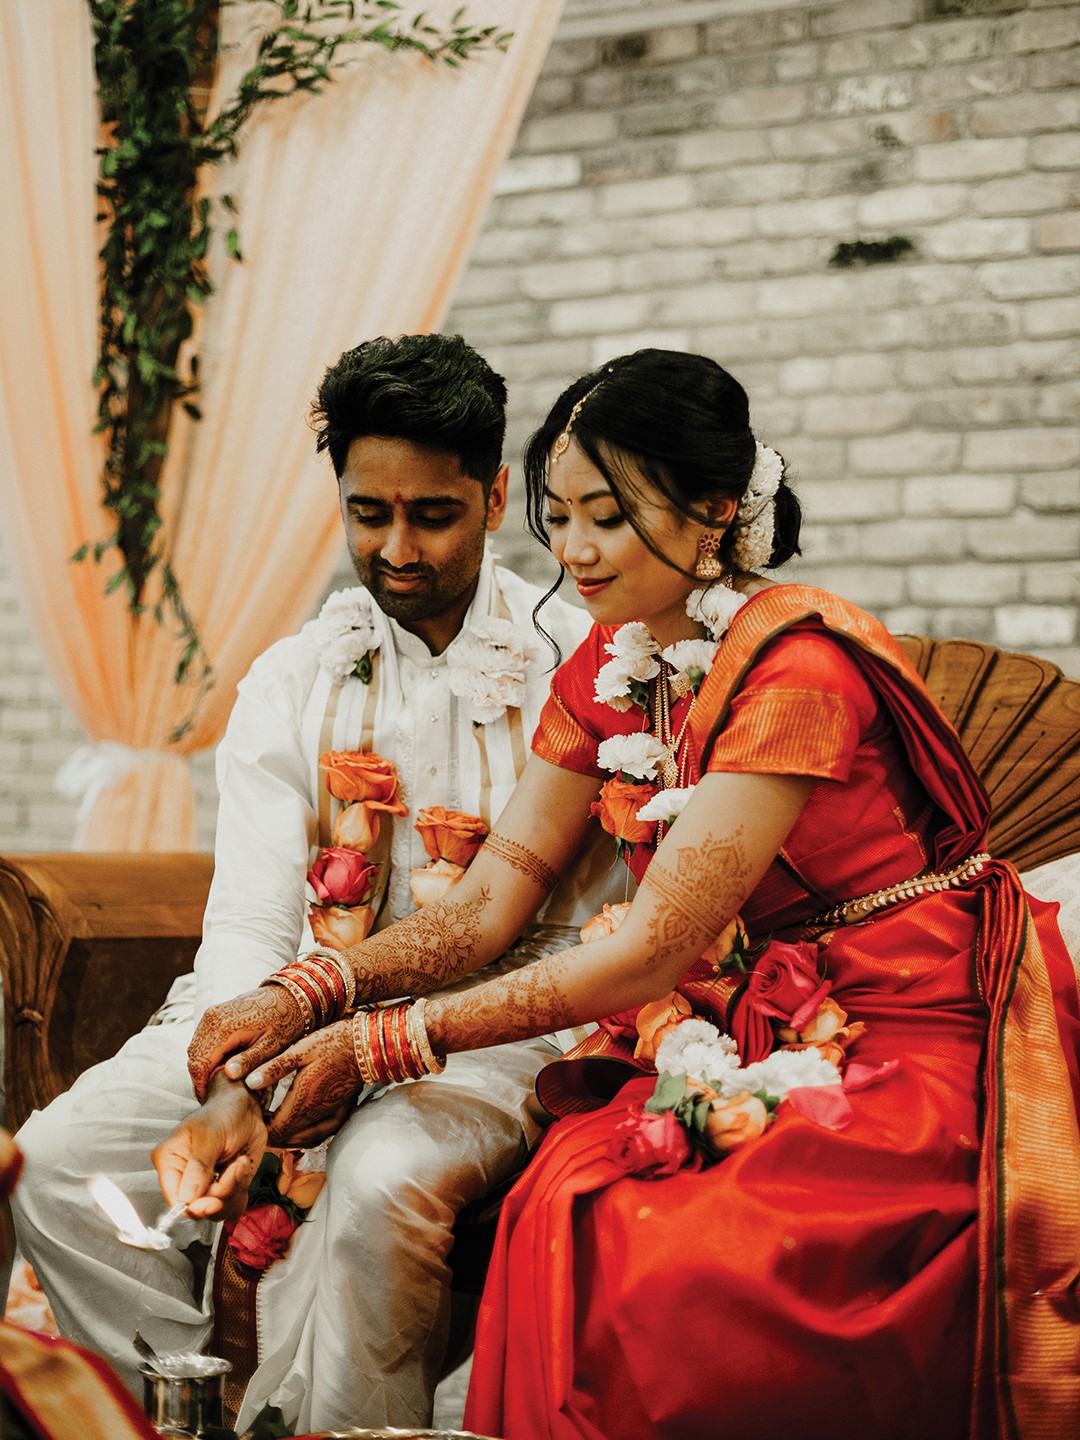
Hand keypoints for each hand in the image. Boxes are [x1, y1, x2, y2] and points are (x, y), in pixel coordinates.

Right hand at [152, 1076, 267, 1220]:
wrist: (245, 1108)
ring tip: (239, 1162)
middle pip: (198, 1209)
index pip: (175, 1200)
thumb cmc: (222, 1113)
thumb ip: (198, 1166)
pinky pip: (233, 1206)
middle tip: (236, 1167)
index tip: (215, 1200)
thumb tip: (187, 1198)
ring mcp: (205, 1186)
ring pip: (217, 1211)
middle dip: (221, 1192)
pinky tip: (242, 1167)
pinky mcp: (224, 1189)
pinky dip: (242, 1190)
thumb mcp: (209, 1135)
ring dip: (234, 1189)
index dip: (195, 1207)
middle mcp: (184, 1178)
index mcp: (169, 1162)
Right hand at [187, 987, 305, 1100]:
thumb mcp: (271, 1046)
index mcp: (224, 1027)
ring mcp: (212, 1014)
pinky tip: (219, 1066)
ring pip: (195, 1048)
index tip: (209, 1100)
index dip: (201, 1086)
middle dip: (200, 1078)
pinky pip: (201, 1039)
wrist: (288, 997)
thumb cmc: (284, 1022)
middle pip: (194, 1057)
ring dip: (201, 1066)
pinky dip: (205, 1054)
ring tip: (215, 1083)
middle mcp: (212, 1018)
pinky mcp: (214, 1014)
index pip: (200, 1063)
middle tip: (212, 1095)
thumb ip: (250, 1060)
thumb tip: (229, 1074)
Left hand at [247, 1021, 361, 1146]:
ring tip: (274, 1124)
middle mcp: (317, 1114)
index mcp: (303, 1101)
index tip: (250, 1115)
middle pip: (287, 1138)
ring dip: (287, 1136)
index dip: (260, 1127)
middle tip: (258, 1119)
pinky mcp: (340, 1112)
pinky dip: (305, 1136)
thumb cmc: (333, 1043)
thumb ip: (275, 1068)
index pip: (275, 1130)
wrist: (368, 1045)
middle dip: (270, 1132)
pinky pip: (320, 1134)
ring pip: (303, 1138)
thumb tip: (248, 1082)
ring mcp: (330, 1115)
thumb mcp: (301, 1049)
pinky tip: (299, 1128)